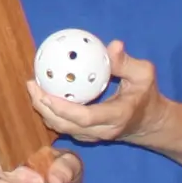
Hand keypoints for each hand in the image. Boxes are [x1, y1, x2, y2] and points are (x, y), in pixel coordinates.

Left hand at [32, 41, 161, 146]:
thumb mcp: (144, 75)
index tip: (45, 92)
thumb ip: (127, 62)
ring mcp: (94, 137)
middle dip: (44, 107)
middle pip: (66, 125)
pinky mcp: (87, 136)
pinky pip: (64, 127)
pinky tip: (43, 95)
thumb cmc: (146, 95)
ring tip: (33, 89)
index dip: (62, 107)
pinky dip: (51, 113)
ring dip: (44, 111)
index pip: (84, 117)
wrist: (150, 123)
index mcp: (116, 117)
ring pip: (62, 128)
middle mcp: (102, 131)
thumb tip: (112, 45)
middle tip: (31, 85)